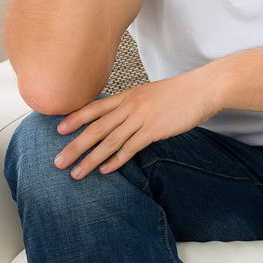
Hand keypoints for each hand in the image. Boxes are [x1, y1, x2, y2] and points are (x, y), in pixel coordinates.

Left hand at [52, 69, 222, 178]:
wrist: (204, 88)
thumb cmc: (183, 91)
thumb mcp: (153, 93)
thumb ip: (137, 104)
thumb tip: (126, 117)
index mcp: (129, 95)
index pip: (95, 108)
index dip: (76, 119)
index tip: (59, 130)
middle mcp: (131, 106)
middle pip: (96, 128)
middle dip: (75, 146)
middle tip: (58, 162)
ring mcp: (142, 118)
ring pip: (109, 141)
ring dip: (91, 159)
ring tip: (76, 173)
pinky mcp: (155, 130)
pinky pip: (130, 148)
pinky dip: (116, 161)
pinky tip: (105, 170)